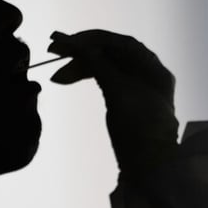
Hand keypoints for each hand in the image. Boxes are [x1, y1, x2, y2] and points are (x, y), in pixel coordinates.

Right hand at [48, 30, 178, 176]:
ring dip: (81, 66)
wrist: (149, 168)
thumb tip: (79, 44)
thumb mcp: (118, 93)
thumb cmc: (140, 130)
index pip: (121, 44)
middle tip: (53, 52)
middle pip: (111, 54)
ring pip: (105, 68)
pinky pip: (104, 81)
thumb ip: (99, 65)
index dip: (93, 39)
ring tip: (56, 74)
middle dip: (83, 52)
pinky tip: (67, 78)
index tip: (67, 41)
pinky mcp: (125, 102)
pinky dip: (87, 78)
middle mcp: (147, 75)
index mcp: (154, 69)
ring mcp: (136, 89)